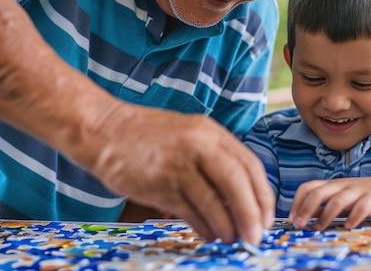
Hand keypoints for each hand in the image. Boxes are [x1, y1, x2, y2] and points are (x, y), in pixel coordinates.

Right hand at [85, 103, 274, 243]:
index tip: (266, 216)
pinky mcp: (158, 184)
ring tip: (232, 240)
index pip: (249, 164)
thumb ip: (214, 159)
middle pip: (236, 182)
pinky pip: (189, 211)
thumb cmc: (149, 136)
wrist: (104, 129)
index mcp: (210, 132)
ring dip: (227, 226)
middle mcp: (198, 145)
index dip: (262, 194)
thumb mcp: (190, 135)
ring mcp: (177, 164)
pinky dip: (203, 227)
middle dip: (251, 213)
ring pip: (213, 201)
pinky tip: (209, 234)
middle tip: (256, 236)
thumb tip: (241, 197)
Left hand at [289, 177, 370, 230]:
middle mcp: (341, 186)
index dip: (297, 201)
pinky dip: (353, 217)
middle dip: (306, 208)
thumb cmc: (361, 196)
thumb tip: (302, 218)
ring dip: (325, 216)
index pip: (308, 187)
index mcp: (331, 185)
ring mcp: (356, 191)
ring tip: (318, 228)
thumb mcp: (339, 198)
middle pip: (319, 192)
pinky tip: (347, 226)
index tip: (292, 218)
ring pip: (338, 200)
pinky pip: (361, 207)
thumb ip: (322, 207)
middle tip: (298, 224)